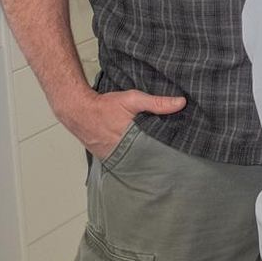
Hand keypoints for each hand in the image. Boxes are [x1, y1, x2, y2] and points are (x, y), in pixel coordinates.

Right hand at [56, 87, 185, 159]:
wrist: (79, 112)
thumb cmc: (105, 106)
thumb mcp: (133, 100)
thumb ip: (157, 103)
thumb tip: (181, 103)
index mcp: (134, 140)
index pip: (159, 150)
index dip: (170, 149)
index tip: (182, 149)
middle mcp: (125, 152)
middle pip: (149, 157)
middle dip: (160, 156)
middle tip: (174, 156)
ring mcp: (116, 157)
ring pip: (138, 160)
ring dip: (146, 158)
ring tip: (161, 157)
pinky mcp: (109, 159)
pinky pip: (125, 160)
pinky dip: (133, 157)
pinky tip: (141, 153)